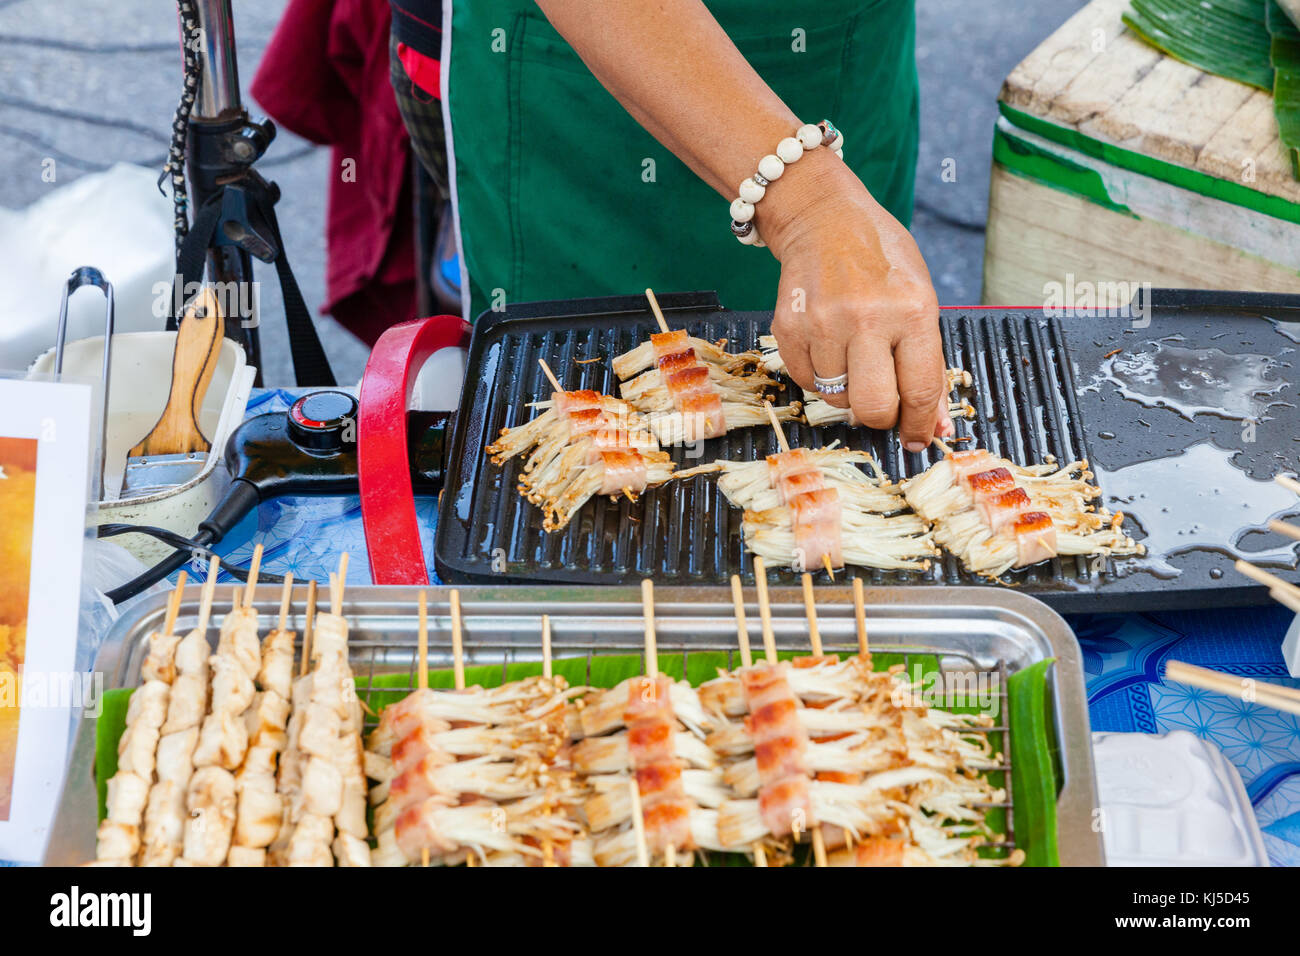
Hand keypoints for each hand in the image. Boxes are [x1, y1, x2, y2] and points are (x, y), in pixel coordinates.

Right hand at [759, 150, 952, 450]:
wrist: (825, 220)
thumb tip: (934, 424)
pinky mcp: (790, 327)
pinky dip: (820, 375)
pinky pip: (807, 381)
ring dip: (847, 391)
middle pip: (874, 407)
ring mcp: (824, 322)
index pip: (919, 390)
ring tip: (853, 359)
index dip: (920, 424)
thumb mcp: (921, 302)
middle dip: (881, 416)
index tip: (917, 437)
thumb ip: (928, 365)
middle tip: (882, 404)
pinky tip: (829, 347)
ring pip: (836, 398)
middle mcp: (868, 317)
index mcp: (913, 310)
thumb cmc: (882, 262)